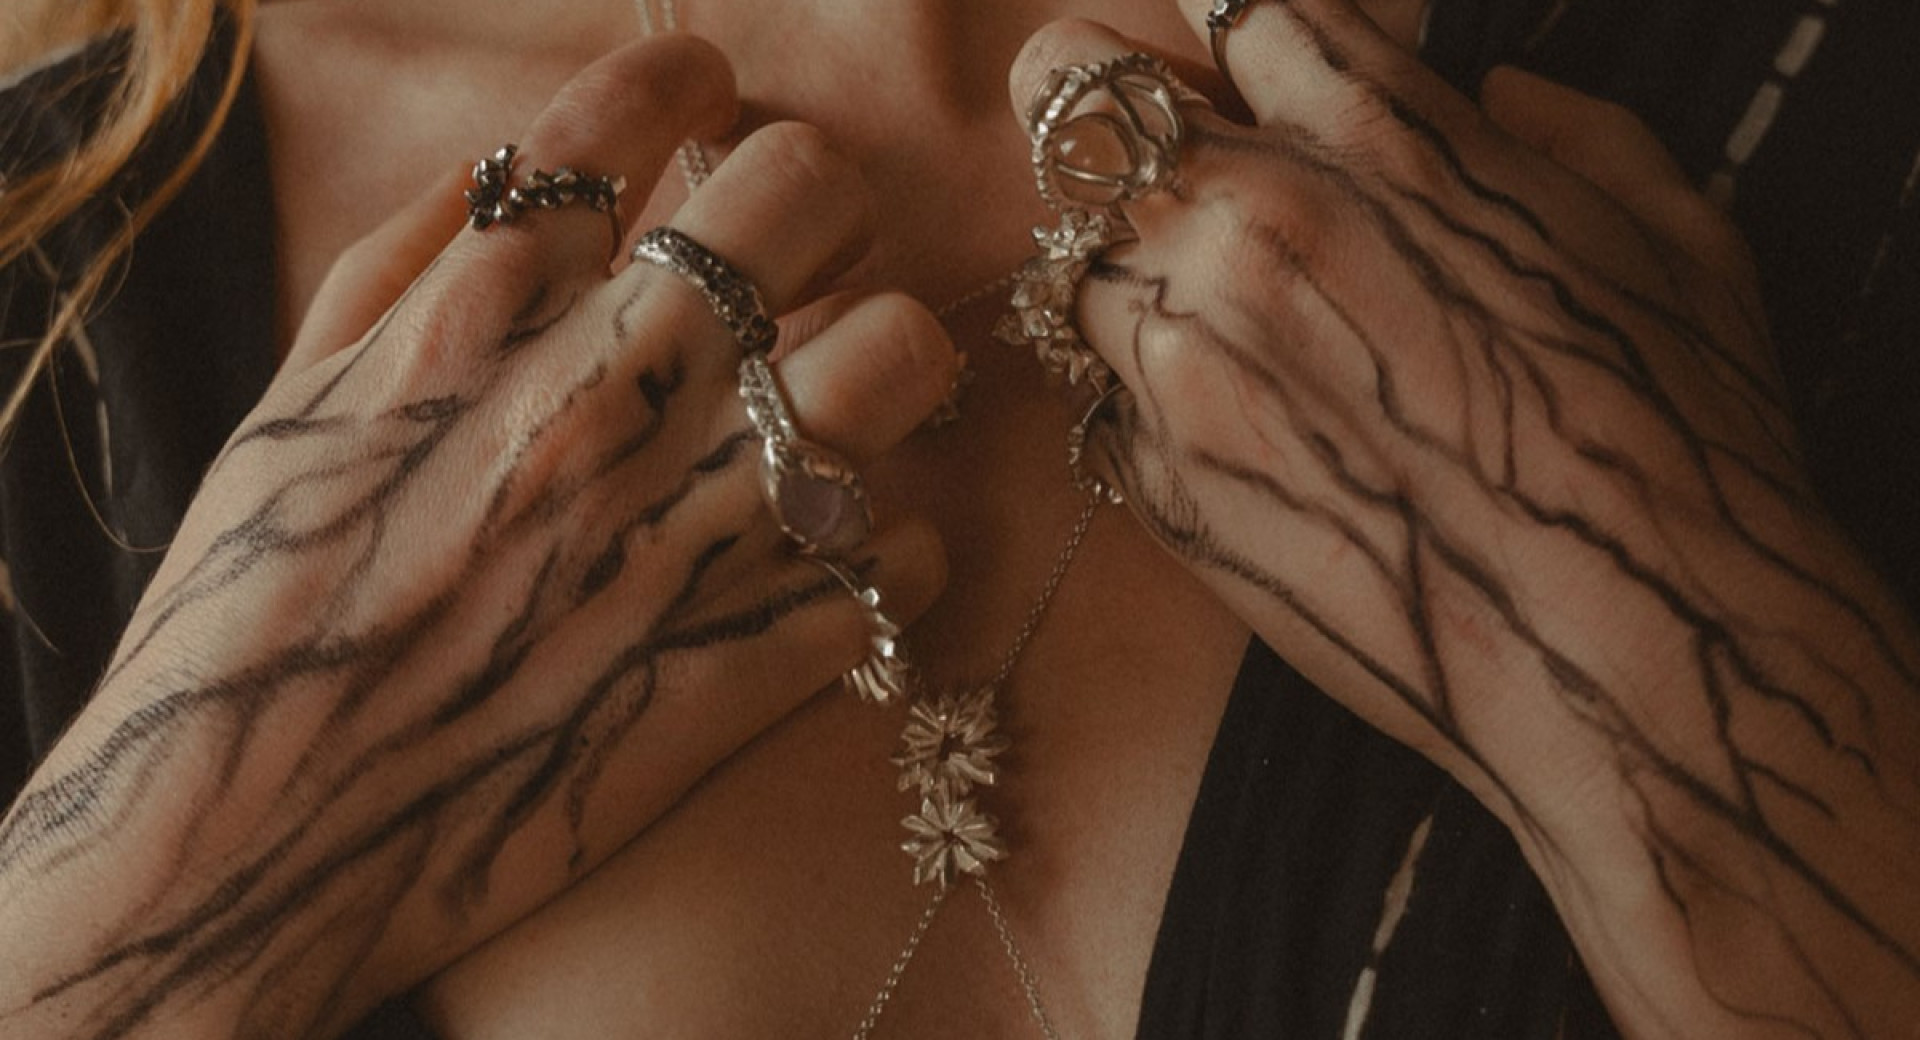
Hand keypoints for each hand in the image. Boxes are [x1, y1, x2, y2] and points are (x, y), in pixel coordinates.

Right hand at [0, 37, 952, 1038]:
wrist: (253, 835)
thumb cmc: (260, 606)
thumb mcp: (297, 396)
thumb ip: (416, 258)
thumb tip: (535, 167)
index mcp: (481, 310)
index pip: (635, 104)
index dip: (690, 76)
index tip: (703, 100)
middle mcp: (605, 391)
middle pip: (806, 188)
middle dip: (817, 194)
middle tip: (793, 246)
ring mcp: (693, 524)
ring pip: (901, 353)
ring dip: (887, 359)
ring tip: (840, 393)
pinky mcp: (752, 656)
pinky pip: (904, 552)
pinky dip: (882, 545)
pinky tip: (825, 556)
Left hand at [1010, 5, 1917, 1036]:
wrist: (1625, 655)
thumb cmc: (1673, 444)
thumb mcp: (1667, 235)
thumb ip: (1566, 130)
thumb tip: (1494, 95)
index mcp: (1378, 136)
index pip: (1230, 6)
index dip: (1228, 33)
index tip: (1238, 70)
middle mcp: (1247, 227)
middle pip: (1071, 87)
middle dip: (1107, 107)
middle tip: (1160, 152)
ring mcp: (1180, 359)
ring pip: (1067, 256)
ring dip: (1123, 267)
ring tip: (1221, 324)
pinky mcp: (1154, 480)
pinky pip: (1103, 397)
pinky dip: (1150, 397)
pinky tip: (1245, 433)